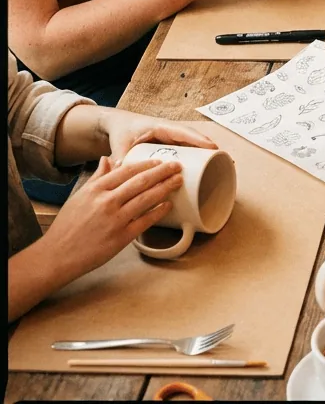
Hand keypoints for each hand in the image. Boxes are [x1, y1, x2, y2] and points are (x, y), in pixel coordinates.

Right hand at [40, 156, 182, 279]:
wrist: (57, 255)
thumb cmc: (68, 226)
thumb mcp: (79, 196)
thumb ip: (97, 178)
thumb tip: (108, 159)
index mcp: (95, 190)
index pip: (127, 171)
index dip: (146, 164)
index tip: (159, 161)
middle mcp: (106, 202)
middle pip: (141, 182)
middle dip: (162, 172)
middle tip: (177, 166)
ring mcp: (115, 220)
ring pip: (146, 199)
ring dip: (165, 188)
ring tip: (177, 181)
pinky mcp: (121, 238)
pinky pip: (145, 221)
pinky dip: (159, 211)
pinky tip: (168, 205)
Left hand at [104, 113, 217, 163]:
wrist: (117, 125)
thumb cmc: (121, 131)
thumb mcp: (120, 144)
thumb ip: (120, 158)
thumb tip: (120, 172)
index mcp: (161, 127)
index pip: (184, 132)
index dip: (199, 140)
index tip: (212, 147)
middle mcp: (170, 132)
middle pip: (194, 139)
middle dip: (210, 148)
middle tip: (225, 159)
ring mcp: (171, 139)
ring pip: (193, 145)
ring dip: (206, 154)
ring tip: (222, 165)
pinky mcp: (170, 147)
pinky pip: (187, 150)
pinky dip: (197, 158)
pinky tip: (205, 170)